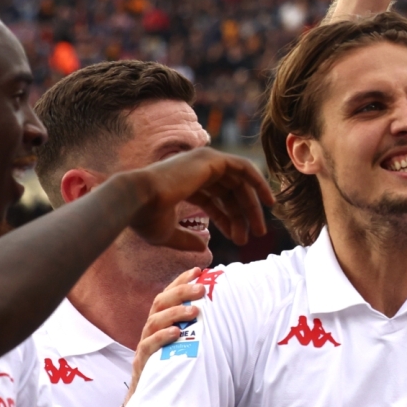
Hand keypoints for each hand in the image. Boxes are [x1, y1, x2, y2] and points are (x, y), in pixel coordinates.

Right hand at [123, 267, 207, 406]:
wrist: (151, 401)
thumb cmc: (174, 370)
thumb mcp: (187, 347)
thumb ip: (198, 332)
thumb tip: (226, 318)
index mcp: (160, 323)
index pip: (167, 296)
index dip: (180, 282)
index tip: (198, 270)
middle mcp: (150, 330)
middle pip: (161, 303)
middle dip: (180, 292)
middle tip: (201, 289)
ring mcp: (145, 345)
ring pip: (154, 321)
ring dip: (174, 313)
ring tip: (194, 311)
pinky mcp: (142, 363)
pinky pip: (148, 346)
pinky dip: (161, 337)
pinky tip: (175, 333)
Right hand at [125, 147, 270, 249]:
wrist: (138, 201)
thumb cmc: (147, 218)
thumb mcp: (168, 234)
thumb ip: (187, 239)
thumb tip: (204, 247)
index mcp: (184, 184)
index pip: (213, 200)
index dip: (228, 220)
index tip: (239, 239)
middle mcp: (194, 170)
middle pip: (229, 192)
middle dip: (244, 215)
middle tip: (256, 235)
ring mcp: (203, 162)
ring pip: (238, 183)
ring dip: (253, 206)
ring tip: (260, 231)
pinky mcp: (212, 159)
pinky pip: (244, 168)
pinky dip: (258, 183)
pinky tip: (268, 202)